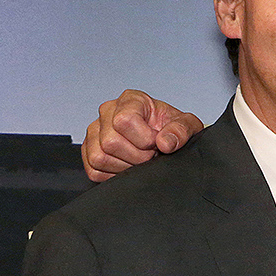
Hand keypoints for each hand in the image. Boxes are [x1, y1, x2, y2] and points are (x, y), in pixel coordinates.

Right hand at [82, 89, 203, 181]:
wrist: (165, 138)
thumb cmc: (172, 128)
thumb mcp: (187, 125)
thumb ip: (182, 130)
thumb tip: (165, 143)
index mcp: (131, 100)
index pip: (124, 121)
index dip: (144, 138)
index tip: (157, 142)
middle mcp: (107, 112)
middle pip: (110, 142)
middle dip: (137, 156)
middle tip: (151, 154)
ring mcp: (94, 132)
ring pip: (99, 158)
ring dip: (125, 166)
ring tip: (140, 159)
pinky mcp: (88, 151)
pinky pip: (93, 171)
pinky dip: (113, 174)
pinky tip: (129, 166)